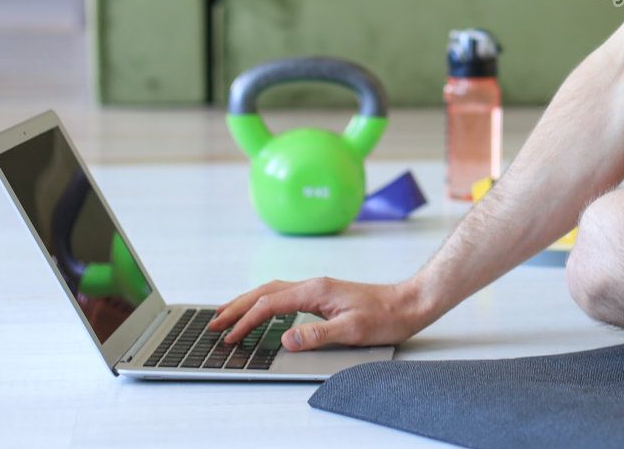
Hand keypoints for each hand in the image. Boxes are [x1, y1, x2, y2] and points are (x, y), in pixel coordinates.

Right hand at [208, 277, 428, 350]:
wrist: (408, 303)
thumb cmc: (385, 316)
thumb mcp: (352, 330)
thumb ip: (317, 335)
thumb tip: (286, 338)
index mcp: (316, 291)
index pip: (270, 305)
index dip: (246, 321)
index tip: (229, 337)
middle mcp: (314, 285)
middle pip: (265, 292)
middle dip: (237, 307)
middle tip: (214, 323)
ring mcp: (318, 289)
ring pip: (273, 291)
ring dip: (249, 303)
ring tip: (229, 316)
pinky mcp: (324, 295)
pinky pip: (285, 296)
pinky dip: (266, 303)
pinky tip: (263, 313)